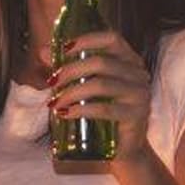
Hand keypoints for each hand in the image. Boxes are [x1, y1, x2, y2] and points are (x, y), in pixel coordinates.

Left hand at [50, 30, 152, 159]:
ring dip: (72, 92)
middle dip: (70, 70)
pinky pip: (104, 110)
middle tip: (51, 82)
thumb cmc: (103, 110)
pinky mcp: (136, 115)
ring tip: (55, 102)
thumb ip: (67, 67)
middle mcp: (139, 73)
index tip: (63, 49)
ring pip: (101, 85)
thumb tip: (43, 51)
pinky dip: (81, 110)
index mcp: (129, 59)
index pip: (112, 39)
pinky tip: (65, 114)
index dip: (86, 40)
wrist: (124, 146)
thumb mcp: (84, 84)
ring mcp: (140, 94)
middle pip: (101, 62)